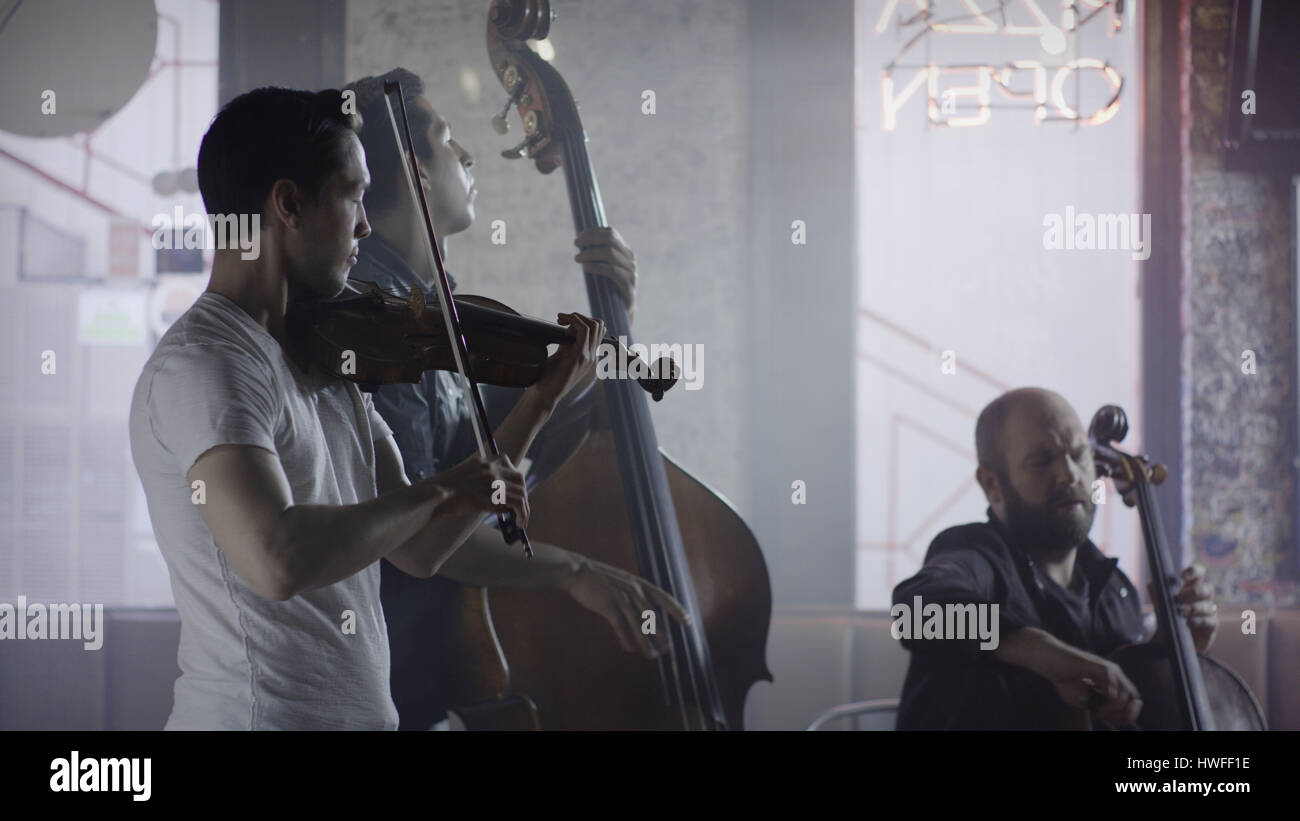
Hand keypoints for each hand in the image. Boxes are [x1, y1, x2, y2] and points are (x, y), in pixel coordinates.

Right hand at [434, 453, 528, 526]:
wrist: (436, 495)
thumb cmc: (447, 492)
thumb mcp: (466, 478)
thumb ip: (484, 485)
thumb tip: (502, 505)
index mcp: (485, 462)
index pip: (511, 467)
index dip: (516, 483)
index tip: (516, 493)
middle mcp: (492, 470)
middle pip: (520, 481)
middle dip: (523, 496)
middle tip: (522, 509)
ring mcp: (493, 483)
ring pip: (521, 495)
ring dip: (524, 510)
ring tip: (522, 521)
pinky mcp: (492, 497)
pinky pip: (515, 505)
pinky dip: (521, 514)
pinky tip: (518, 523)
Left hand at [529, 311, 604, 409]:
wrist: (544, 395)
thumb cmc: (548, 377)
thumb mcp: (561, 355)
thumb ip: (567, 343)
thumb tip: (568, 327)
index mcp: (588, 356)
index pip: (597, 331)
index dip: (581, 321)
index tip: (563, 323)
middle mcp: (592, 356)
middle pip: (599, 325)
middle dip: (580, 316)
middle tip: (561, 319)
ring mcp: (588, 356)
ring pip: (594, 325)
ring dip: (576, 317)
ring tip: (560, 319)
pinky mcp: (580, 356)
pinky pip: (584, 330)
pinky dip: (574, 321)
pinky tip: (561, 323)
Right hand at [564, 558, 689, 658]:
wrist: (577, 571)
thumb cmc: (600, 579)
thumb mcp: (623, 581)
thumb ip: (635, 593)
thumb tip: (647, 609)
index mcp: (639, 584)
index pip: (664, 598)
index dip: (677, 610)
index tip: (688, 621)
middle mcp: (633, 590)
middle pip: (652, 616)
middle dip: (662, 634)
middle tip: (668, 649)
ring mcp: (621, 597)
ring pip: (638, 624)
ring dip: (645, 642)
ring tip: (652, 656)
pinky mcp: (608, 605)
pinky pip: (620, 626)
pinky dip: (625, 639)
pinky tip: (629, 649)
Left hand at [574, 227, 636, 323]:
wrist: (622, 314)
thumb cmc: (608, 290)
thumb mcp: (603, 269)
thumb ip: (597, 256)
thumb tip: (580, 243)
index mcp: (625, 252)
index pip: (611, 233)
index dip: (593, 232)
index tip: (579, 236)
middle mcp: (631, 260)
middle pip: (610, 240)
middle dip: (590, 239)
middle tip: (576, 244)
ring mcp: (632, 273)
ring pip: (610, 254)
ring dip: (590, 254)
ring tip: (577, 258)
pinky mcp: (629, 287)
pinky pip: (611, 271)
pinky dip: (596, 266)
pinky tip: (585, 268)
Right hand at [997, 626, 1141, 725]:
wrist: (1049, 660)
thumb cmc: (1063, 678)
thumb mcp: (1084, 697)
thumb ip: (1100, 706)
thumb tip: (1114, 717)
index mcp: (1115, 679)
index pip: (1135, 700)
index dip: (1127, 714)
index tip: (1107, 716)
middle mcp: (1116, 673)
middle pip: (1135, 699)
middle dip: (1122, 713)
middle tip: (1102, 715)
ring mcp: (1109, 668)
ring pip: (1125, 695)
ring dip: (1113, 709)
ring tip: (1098, 711)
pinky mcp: (1099, 667)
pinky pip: (1113, 689)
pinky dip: (1107, 701)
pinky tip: (1094, 702)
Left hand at [1149, 564, 1217, 653]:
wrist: (1174, 641)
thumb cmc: (1170, 618)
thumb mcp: (1162, 605)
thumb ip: (1157, 594)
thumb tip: (1152, 582)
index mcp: (1191, 588)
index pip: (1199, 574)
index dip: (1193, 572)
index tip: (1181, 576)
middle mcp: (1203, 599)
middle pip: (1207, 589)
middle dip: (1195, 592)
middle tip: (1180, 598)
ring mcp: (1209, 613)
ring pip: (1210, 606)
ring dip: (1195, 607)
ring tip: (1182, 611)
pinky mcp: (1211, 628)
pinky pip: (1210, 622)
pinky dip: (1199, 621)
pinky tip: (1189, 623)